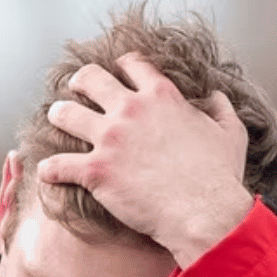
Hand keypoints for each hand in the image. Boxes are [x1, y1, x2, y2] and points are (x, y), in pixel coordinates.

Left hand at [37, 53, 253, 268]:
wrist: (203, 211)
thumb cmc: (218, 176)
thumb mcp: (230, 132)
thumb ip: (220, 108)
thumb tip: (216, 97)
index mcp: (161, 96)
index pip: (132, 65)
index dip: (121, 66)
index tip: (115, 72)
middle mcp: (130, 110)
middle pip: (90, 79)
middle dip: (79, 82)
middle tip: (74, 90)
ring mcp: (109, 140)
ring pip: (66, 114)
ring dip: (58, 115)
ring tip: (55, 119)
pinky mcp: (95, 171)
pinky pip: (57, 165)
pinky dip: (49, 168)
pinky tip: (46, 171)